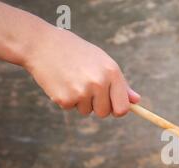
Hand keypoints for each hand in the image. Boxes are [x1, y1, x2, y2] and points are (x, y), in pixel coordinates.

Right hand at [23, 27, 139, 116]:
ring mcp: (82, 92)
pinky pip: (71, 108)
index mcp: (112, 72)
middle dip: (97, 106)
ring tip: (72, 80)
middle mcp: (99, 83)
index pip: (123, 108)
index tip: (112, 106)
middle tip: (86, 87)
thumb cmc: (76, 52)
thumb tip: (136, 101)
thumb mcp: (102, 62)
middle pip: (105, 113)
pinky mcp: (65, 99)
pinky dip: (66, 99)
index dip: (118, 110)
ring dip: (80, 101)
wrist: (42, 44)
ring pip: (87, 111)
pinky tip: (61, 82)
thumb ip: (120, 84)